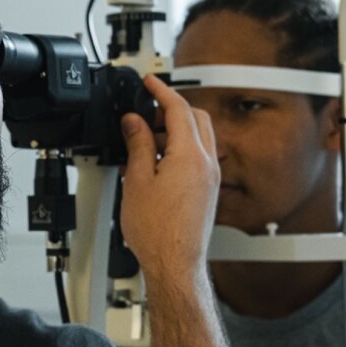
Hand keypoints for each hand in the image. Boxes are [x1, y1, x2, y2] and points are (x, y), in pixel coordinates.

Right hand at [119, 74, 219, 296]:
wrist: (174, 264)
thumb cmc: (157, 232)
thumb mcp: (137, 181)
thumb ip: (138, 145)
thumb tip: (134, 122)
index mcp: (190, 156)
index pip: (179, 108)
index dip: (161, 90)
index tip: (150, 82)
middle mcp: (207, 164)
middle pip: (196, 118)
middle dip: (171, 109)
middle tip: (145, 113)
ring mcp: (211, 178)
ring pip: (199, 137)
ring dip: (175, 130)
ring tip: (144, 142)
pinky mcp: (208, 191)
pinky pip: (198, 157)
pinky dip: (180, 149)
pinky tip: (156, 164)